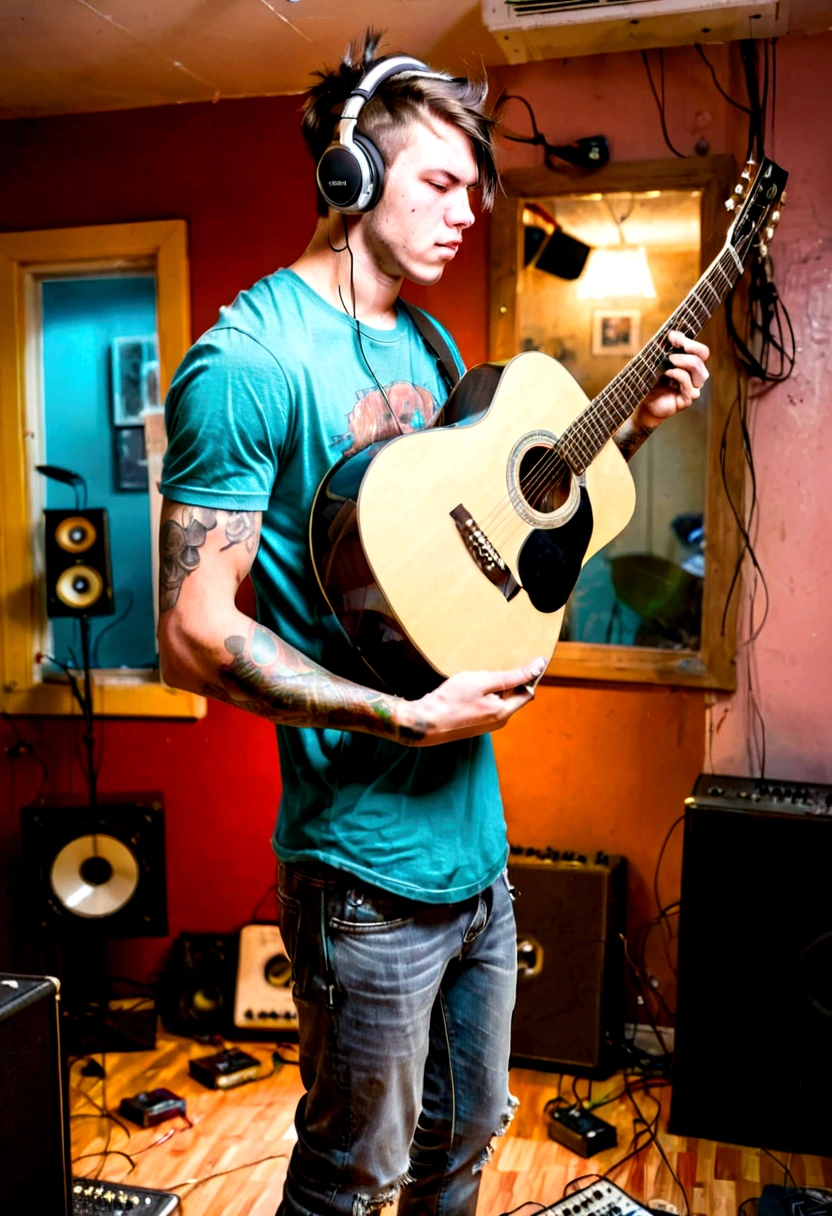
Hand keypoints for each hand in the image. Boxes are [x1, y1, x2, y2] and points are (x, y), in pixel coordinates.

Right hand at [394, 657, 545, 746]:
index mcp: (504, 712)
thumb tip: (538, 667)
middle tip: (492, 668)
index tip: (520, 661)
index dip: (529, 676)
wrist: (426, 721)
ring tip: (478, 678)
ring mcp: (488, 725)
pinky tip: (471, 689)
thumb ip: (512, 676)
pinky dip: (486, 694)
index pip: (528, 692)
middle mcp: (500, 721)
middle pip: (515, 697)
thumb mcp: (483, 681)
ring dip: (496, 688)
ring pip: (502, 700)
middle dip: (510, 681)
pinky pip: (490, 705)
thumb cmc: (452, 700)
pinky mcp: (477, 724)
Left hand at [635, 330, 709, 426]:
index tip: (671, 337)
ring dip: (683, 362)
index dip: (689, 341)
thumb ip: (664, 347)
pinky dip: (679, 375)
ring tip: (669, 362)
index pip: (700, 349)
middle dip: (689, 348)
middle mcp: (695, 374)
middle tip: (671, 351)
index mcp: (690, 363)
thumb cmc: (648, 380)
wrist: (641, 401)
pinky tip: (668, 373)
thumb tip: (672, 333)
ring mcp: (693, 387)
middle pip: (703, 355)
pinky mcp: (687, 399)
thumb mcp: (655, 360)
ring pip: (699, 370)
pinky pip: (690, 385)